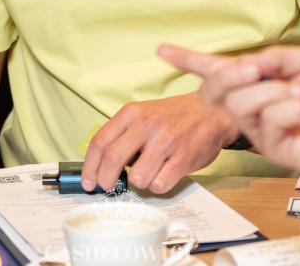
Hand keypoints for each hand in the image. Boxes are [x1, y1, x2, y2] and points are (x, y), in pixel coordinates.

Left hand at [81, 91, 236, 194]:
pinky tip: (164, 174)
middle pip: (112, 159)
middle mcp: (147, 124)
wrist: (211, 111)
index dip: (89, 166)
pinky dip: (158, 185)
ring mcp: (166, 141)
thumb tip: (101, 163)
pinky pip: (159, 185)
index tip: (88, 181)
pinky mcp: (183, 158)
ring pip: (137, 178)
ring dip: (139, 182)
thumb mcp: (144, 113)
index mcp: (133, 112)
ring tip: (148, 172)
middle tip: (107, 187)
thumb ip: (124, 133)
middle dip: (105, 180)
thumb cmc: (174, 116)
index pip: (100, 141)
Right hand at [158, 44, 299, 188]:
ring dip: (272, 93)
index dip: (188, 59)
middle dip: (231, 73)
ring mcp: (263, 128)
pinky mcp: (275, 149)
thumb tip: (245, 63)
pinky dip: (291, 111)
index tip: (161, 50)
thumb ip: (271, 58)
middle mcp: (256, 104)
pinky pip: (266, 122)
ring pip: (241, 104)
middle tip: (256, 67)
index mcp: (261, 79)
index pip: (216, 69)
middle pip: (219, 87)